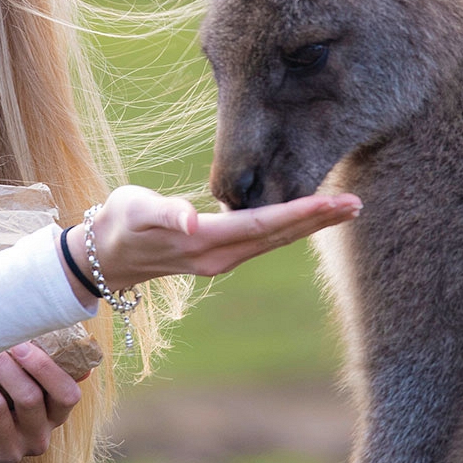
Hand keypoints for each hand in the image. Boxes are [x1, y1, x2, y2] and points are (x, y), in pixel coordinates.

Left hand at [0, 343, 81, 462]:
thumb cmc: (5, 398)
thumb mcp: (30, 388)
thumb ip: (46, 366)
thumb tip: (66, 334)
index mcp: (55, 415)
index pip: (66, 395)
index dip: (46, 369)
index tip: (22, 344)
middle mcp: (36, 436)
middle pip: (28, 397)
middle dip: (5, 364)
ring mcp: (8, 449)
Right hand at [62, 185, 361, 296]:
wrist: (106, 254)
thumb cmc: (119, 222)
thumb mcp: (134, 211)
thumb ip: (164, 212)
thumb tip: (192, 217)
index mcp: (204, 241)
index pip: (262, 225)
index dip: (299, 213)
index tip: (334, 202)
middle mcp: (219, 256)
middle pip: (278, 236)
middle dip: (317, 220)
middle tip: (356, 203)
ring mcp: (220, 260)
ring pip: (274, 241)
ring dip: (309, 225)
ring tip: (341, 209)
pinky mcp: (218, 255)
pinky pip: (262, 241)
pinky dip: (288, 227)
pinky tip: (302, 217)